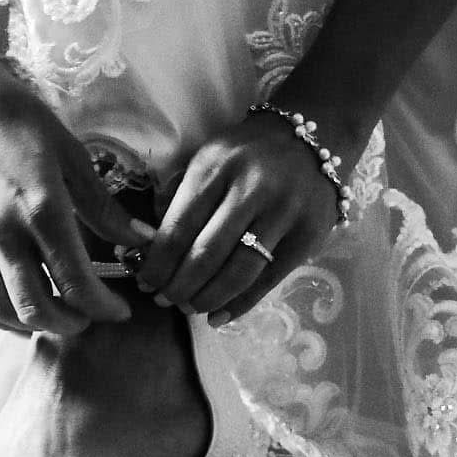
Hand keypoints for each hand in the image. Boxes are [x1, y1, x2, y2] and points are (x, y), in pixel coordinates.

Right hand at [0, 47, 150, 336]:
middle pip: (37, 309)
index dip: (103, 308)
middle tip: (91, 316)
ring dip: (34, 325)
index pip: (76, 284)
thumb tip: (141, 240)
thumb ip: (104, 207)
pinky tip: (17, 310)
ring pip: (0, 310)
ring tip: (58, 315)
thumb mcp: (74, 155)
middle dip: (71, 324)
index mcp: (41, 210)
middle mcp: (2, 233)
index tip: (120, 309)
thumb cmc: (19, 121)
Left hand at [134, 111, 343, 326]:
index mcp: (216, 167)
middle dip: (179, 286)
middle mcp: (251, 189)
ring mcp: (283, 213)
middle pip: (207, 253)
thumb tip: (150, 246)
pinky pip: (269, 280)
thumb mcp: (207, 159)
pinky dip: (241, 304)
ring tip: (190, 308)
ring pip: (239, 271)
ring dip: (208, 298)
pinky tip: (221, 316)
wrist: (311, 141)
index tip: (145, 282)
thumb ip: (178, 196)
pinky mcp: (308, 235)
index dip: (158, 262)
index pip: (179, 226)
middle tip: (165, 300)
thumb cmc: (247, 154)